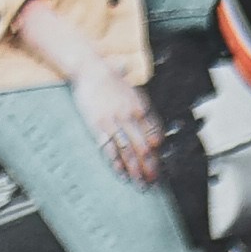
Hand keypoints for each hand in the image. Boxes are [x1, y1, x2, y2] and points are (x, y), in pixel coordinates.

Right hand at [70, 54, 158, 182]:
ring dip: (135, 169)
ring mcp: (113, 122)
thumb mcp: (133, 90)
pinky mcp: (98, 126)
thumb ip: (143, 107)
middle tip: (153, 181)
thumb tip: (151, 125)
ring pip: (128, 150)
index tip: (160, 164)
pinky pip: (109, 148)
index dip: (157, 152)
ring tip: (139, 183)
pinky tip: (121, 173)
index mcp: (140, 108)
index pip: (154, 135)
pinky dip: (116, 162)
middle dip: (149, 166)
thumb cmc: (111, 78)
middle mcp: (129, 117)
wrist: (90, 69)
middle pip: (143, 147)